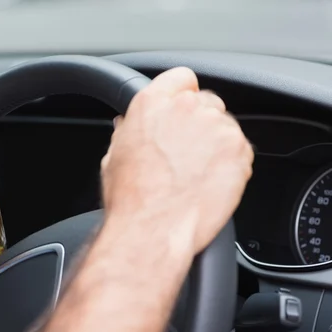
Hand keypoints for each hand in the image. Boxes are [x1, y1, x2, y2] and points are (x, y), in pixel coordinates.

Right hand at [101, 67, 252, 253]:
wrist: (153, 228)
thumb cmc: (131, 198)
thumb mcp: (114, 156)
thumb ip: (129, 131)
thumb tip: (129, 125)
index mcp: (152, 103)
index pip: (181, 78)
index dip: (182, 95)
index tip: (182, 111)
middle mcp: (187, 108)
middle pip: (206, 103)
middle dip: (199, 123)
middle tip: (186, 152)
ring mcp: (217, 128)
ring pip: (224, 127)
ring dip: (215, 144)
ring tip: (196, 174)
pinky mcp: (239, 151)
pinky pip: (241, 150)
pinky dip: (231, 164)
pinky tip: (209, 183)